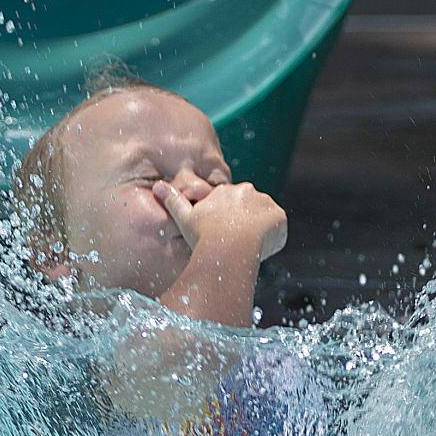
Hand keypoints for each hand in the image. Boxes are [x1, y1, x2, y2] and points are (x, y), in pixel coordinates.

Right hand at [153, 179, 286, 261]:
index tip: (223, 236)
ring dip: (259, 230)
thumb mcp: (184, 218)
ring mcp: (264, 202)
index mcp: (225, 192)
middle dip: (244, 224)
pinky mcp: (279, 215)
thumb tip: (157, 186)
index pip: (230, 205)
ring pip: (264, 217)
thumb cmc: (204, 237)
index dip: (227, 222)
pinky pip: (278, 227)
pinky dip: (273, 238)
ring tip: (246, 249)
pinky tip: (260, 249)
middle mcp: (246, 191)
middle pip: (248, 209)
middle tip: (236, 244)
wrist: (228, 248)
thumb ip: (172, 200)